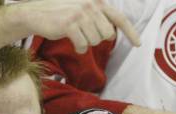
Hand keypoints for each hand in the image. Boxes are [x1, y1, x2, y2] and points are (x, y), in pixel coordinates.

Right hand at [17, 0, 140, 53]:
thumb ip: (98, 18)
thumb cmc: (60, 15)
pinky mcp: (70, 24)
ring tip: (76, 36)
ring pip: (95, 41)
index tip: (138, 45)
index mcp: (97, 1)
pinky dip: (79, 47)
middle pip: (107, 34)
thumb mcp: (82, 11)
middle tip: (85, 34)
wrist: (36, 14)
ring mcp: (80, 14)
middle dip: (97, 39)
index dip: (131, 33)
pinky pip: (83, 45)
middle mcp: (91, 5)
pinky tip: (72, 42)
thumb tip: (111, 35)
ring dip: (86, 43)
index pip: (119, 19)